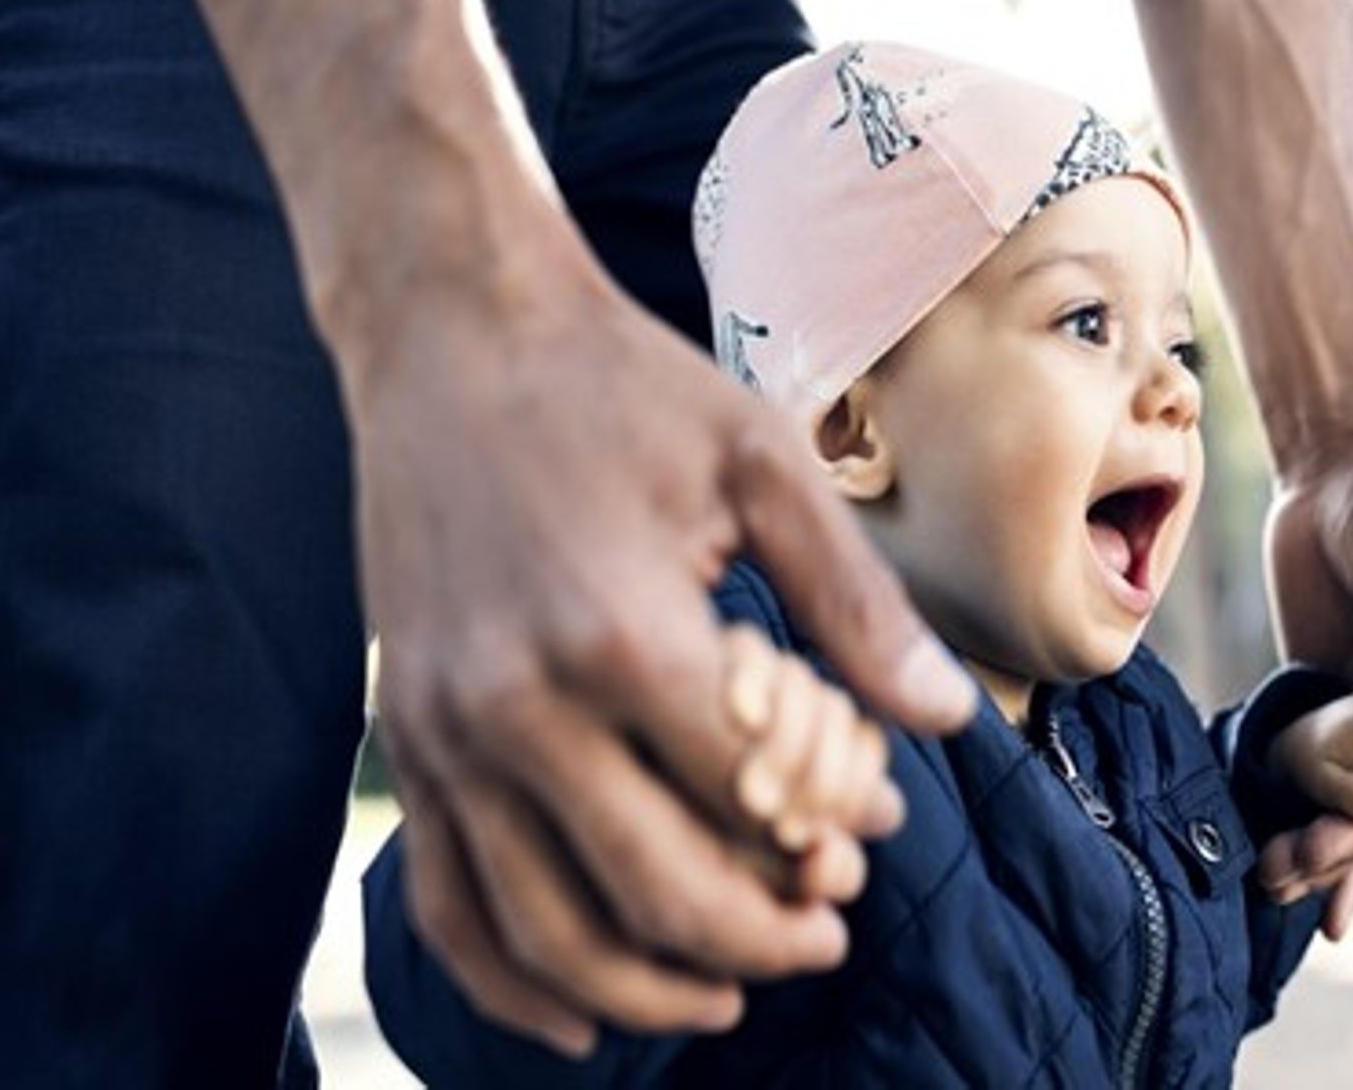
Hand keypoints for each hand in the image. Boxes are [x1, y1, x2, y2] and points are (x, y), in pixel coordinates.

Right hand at [360, 234, 975, 1056]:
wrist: (451, 334)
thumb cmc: (621, 388)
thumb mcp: (762, 467)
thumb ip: (855, 606)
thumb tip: (945, 723)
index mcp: (621, 632)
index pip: (755, 793)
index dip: (834, 828)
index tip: (878, 825)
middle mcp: (517, 704)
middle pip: (657, 891)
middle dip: (763, 935)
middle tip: (829, 930)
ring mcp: (445, 733)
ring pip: (548, 930)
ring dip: (652, 985)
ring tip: (733, 990)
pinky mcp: (407, 739)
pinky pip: (445, 904)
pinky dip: (511, 983)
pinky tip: (582, 1019)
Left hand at [1262, 455, 1352, 938]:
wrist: (1337, 472)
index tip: (1344, 840)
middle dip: (1345, 844)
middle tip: (1287, 870)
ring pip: (1351, 799)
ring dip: (1319, 846)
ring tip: (1271, 883)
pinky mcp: (1321, 702)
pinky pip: (1316, 771)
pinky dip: (1303, 817)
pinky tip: (1280, 869)